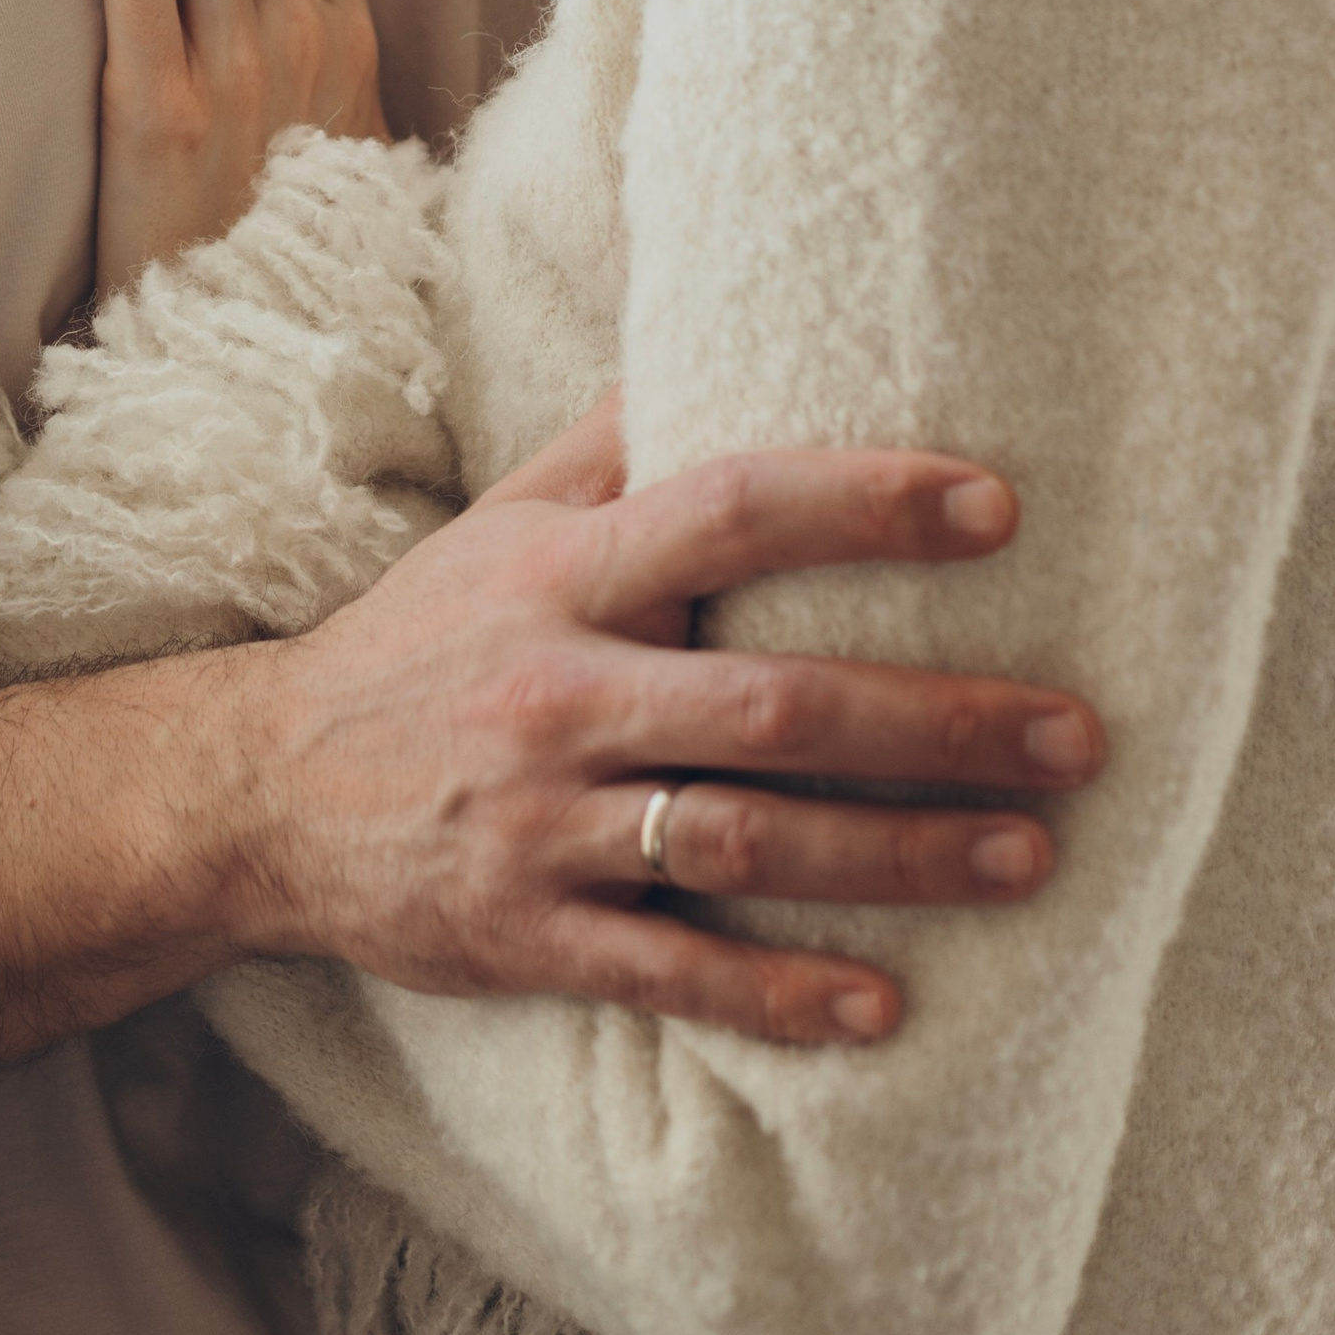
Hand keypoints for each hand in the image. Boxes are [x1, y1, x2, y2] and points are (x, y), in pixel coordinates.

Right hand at [215, 410, 1105, 1042]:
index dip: (861, 504)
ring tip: (1028, 857)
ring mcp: (542, 821)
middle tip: (1073, 734)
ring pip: (740, 841)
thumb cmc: (418, 642)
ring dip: (895, 856)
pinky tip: (884, 1004)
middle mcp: (557, 690)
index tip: (992, 504)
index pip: (724, 510)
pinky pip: (670, 972)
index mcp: (560, 575)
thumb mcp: (497, 523)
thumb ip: (605, 445)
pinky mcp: (529, 935)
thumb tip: (707, 330)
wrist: (262, 790)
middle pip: (770, 701)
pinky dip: (778, 994)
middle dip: (934, 720)